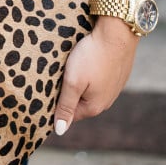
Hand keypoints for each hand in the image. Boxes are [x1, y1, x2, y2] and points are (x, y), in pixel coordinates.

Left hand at [53, 16, 138, 135]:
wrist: (118, 33)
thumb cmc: (92, 56)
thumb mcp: (73, 81)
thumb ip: (66, 106)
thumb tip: (60, 131)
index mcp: (94, 107)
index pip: (69, 114)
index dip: (56, 104)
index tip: (47, 90)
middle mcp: (106, 101)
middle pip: (79, 102)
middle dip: (68, 92)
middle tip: (59, 75)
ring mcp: (114, 87)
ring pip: (89, 89)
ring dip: (80, 81)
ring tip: (73, 66)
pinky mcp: (118, 74)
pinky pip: (99, 78)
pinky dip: (91, 72)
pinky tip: (87, 60)